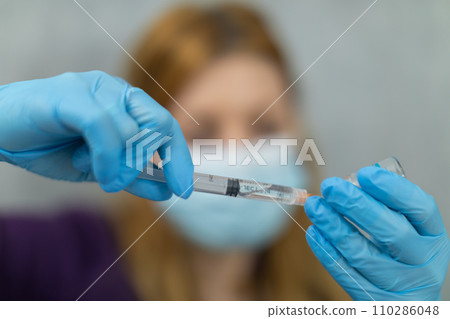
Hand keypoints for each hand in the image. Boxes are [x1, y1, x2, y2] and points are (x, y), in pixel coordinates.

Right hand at [0, 71, 192, 199]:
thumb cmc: (48, 147)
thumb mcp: (100, 169)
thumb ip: (134, 177)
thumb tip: (167, 192)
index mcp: (124, 105)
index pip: (165, 126)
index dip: (179, 158)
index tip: (185, 189)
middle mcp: (113, 91)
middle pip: (157, 123)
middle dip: (163, 160)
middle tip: (163, 189)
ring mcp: (92, 89)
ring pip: (130, 129)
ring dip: (123, 165)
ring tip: (103, 177)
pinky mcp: (70, 94)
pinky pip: (102, 125)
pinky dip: (107, 156)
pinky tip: (100, 174)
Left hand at [304, 166, 449, 299]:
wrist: (409, 299)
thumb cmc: (402, 253)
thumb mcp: (409, 230)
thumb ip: (387, 207)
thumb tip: (350, 182)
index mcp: (433, 236)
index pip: (421, 209)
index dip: (393, 190)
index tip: (364, 173)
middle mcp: (422, 261)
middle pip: (392, 233)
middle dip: (357, 206)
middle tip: (330, 186)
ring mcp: (400, 284)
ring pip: (363, 254)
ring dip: (334, 226)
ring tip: (315, 206)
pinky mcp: (374, 299)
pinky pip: (346, 273)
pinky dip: (327, 251)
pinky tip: (314, 232)